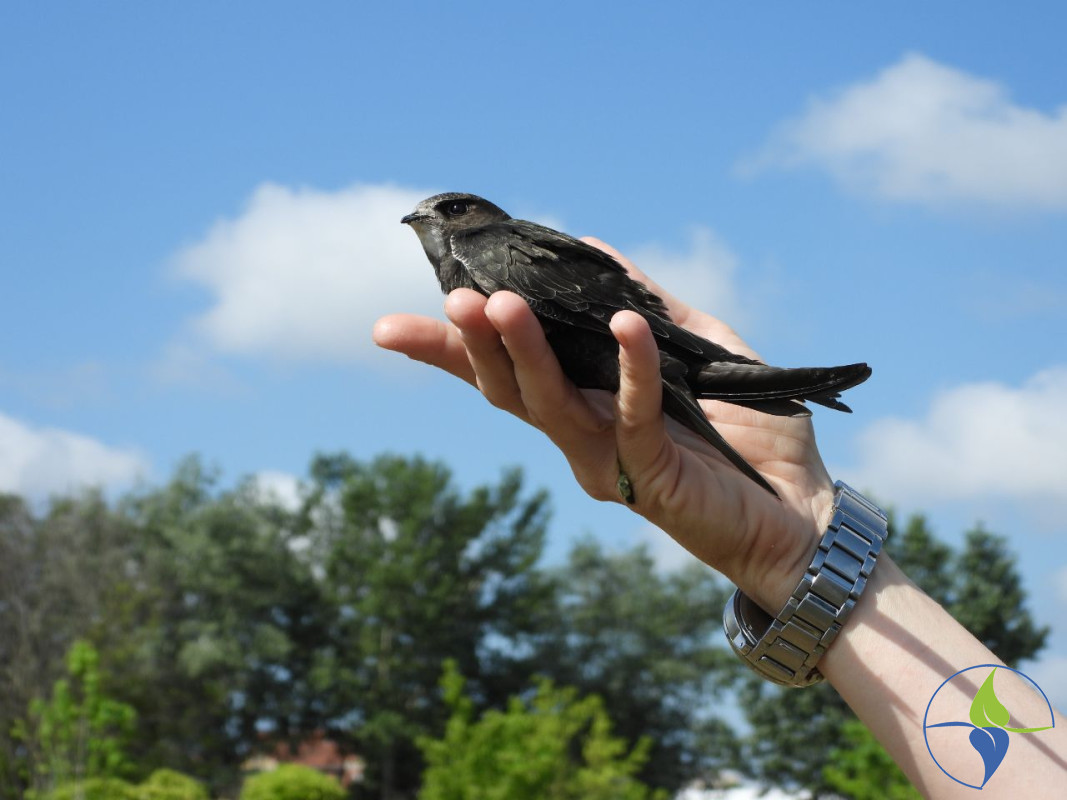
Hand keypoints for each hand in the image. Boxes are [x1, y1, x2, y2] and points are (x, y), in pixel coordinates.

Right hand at [374, 238, 833, 611]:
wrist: (807, 513)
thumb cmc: (751, 433)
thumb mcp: (699, 348)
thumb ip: (650, 304)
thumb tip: (592, 247)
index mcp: (585, 404)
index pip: (507, 372)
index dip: (452, 349)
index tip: (394, 325)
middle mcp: (583, 436)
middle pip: (509, 391)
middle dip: (473, 347)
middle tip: (453, 299)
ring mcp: (611, 462)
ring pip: (550, 405)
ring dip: (524, 353)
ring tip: (500, 306)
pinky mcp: (651, 479)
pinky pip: (633, 416)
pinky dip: (631, 368)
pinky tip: (623, 323)